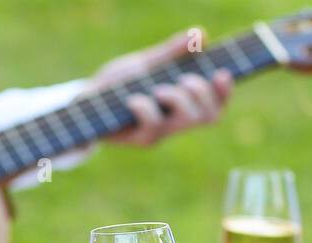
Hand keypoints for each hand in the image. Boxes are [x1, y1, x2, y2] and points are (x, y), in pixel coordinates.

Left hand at [87, 30, 232, 146]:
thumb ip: (172, 52)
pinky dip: (145, 108)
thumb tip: (200, 35)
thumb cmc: (119, 84)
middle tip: (185, 79)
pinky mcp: (140, 139)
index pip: (216, 104)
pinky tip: (132, 99)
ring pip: (184, 122)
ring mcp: (160, 131)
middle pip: (208, 117)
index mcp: (183, 102)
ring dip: (177, 100)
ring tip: (159, 89)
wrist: (87, 103)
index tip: (222, 73)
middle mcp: (176, 120)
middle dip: (202, 94)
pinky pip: (153, 127)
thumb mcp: (146, 63)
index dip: (225, 93)